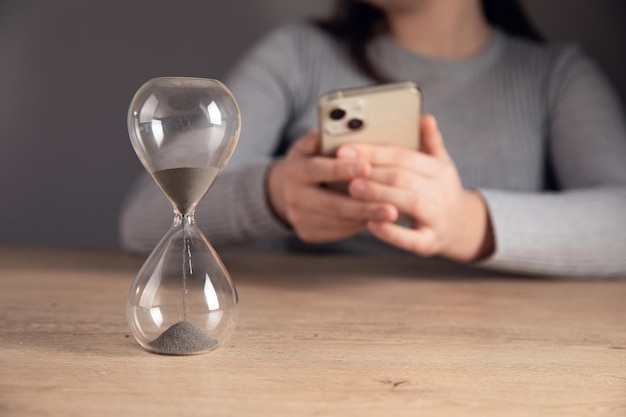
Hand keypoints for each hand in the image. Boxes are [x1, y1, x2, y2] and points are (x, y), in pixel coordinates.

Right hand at [266, 130, 396, 242]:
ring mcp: (300, 218)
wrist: (288, 190)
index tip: (368, 167)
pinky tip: (378, 220)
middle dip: (363, 206)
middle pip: (332, 203)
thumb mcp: (310, 145)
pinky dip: (360, 225)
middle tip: (391, 207)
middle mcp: (294, 197)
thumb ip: (321, 137)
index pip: (318, 169)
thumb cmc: (310, 161)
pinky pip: (340, 231)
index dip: (343, 169)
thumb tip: (334, 129)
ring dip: (366, 217)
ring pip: (339, 220)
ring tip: (391, 213)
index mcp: (294, 171)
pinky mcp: (309, 233)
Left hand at [337, 115, 493, 260]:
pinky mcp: (431, 243)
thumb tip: (424, 117)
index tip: (346, 149)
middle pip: (404, 178)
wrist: (460, 227)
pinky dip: (391, 233)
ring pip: (409, 203)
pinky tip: (370, 225)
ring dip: (380, 196)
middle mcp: (443, 192)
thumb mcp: (439, 165)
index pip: (404, 156)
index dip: (374, 151)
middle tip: (345, 170)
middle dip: (373, 173)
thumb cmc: (439, 191)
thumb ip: (429, 142)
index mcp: (440, 170)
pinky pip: (412, 239)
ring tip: (353, 190)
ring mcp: (439, 219)